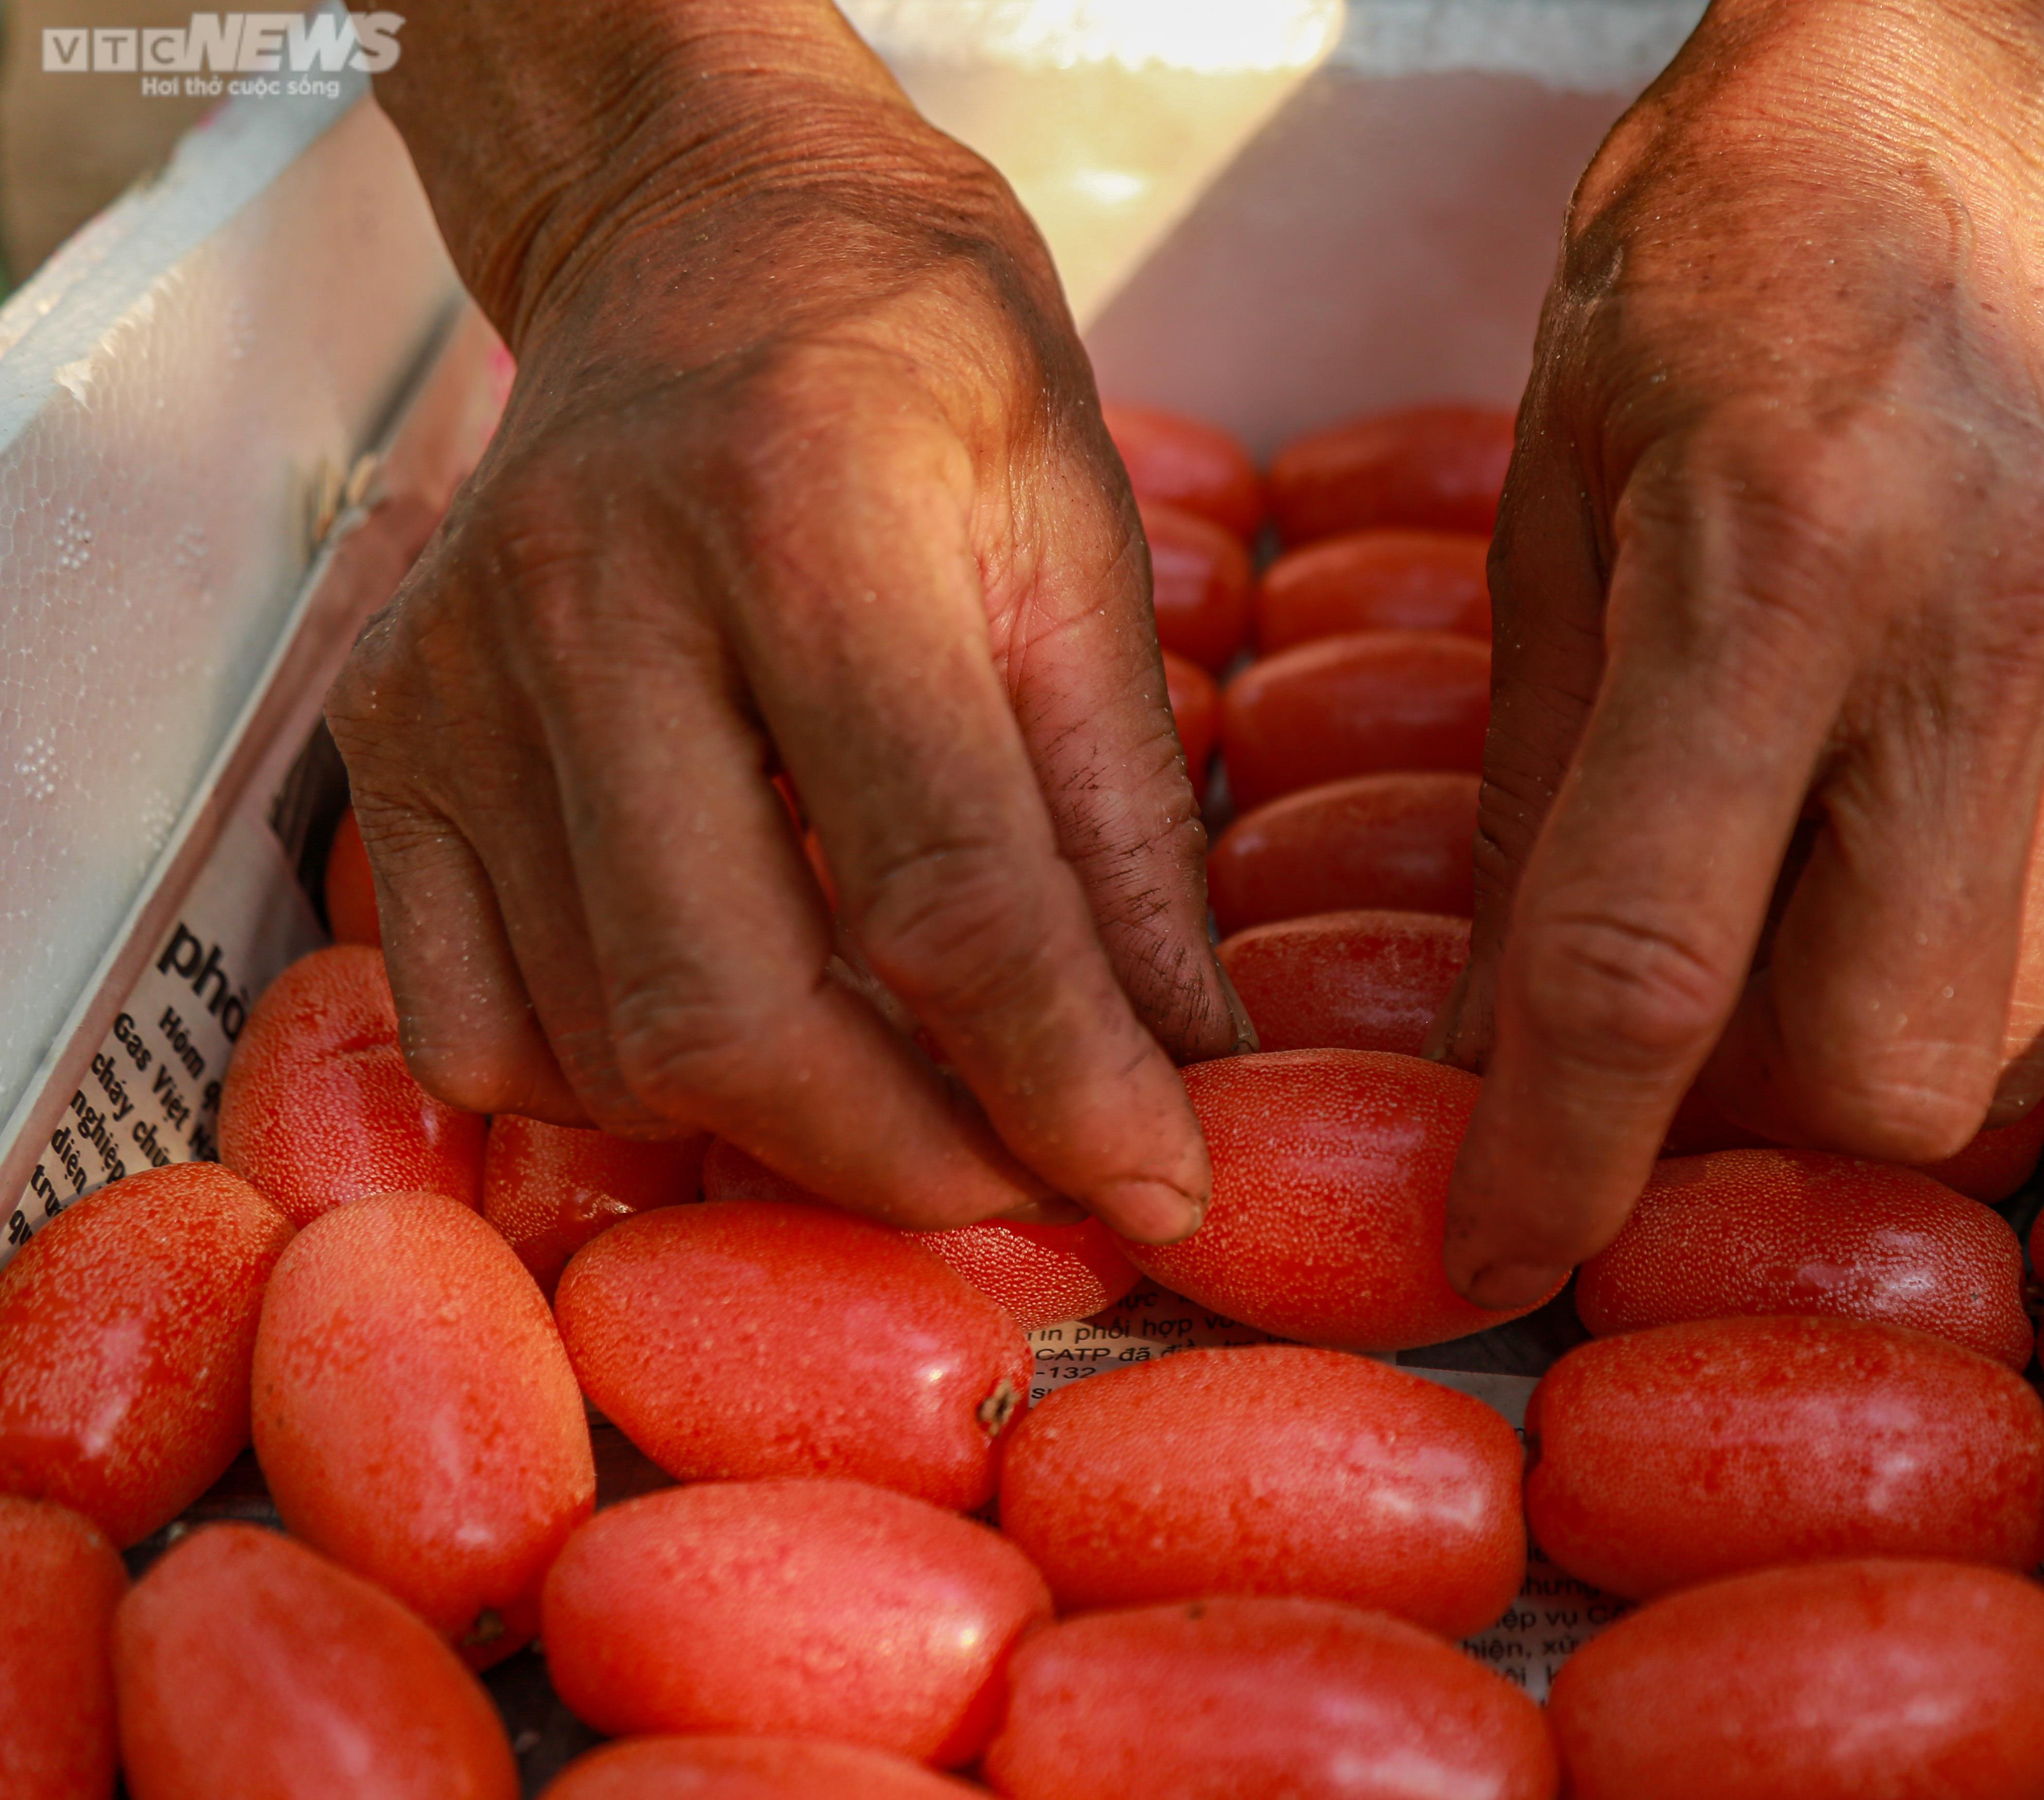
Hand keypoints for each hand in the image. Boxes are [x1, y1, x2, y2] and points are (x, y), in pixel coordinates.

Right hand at [334, 2, 1242, 1238]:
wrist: (703, 232)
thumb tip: (1184, 1065)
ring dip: (776, 1142)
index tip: (1160, 1190)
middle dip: (910, 1163)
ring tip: (912, 1110)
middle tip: (1032, 1187)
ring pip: (599, 1051)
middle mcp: (592, 603)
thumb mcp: (1080, 545)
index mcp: (807, 520)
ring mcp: (455, 683)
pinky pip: (470, 1024)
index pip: (950, 897)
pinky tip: (734, 1041)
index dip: (1068, 1086)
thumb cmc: (921, 368)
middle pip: (735, 1015)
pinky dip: (614, 1094)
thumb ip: (1124, 825)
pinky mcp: (381, 742)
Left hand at [1434, 0, 2043, 1304]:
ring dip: (1880, 1053)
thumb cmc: (1693, 320)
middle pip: (1881, 1073)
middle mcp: (1992, 629)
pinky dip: (2018, 991)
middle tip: (1686, 1032)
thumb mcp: (1547, 540)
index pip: (1646, 964)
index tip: (1494, 1256)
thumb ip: (1527, 829)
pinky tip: (1948, 854)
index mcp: (1772, 566)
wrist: (1928, 147)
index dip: (1556, 1155)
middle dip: (1757, 1118)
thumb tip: (1490, 1071)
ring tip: (1818, 904)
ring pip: (2009, 1059)